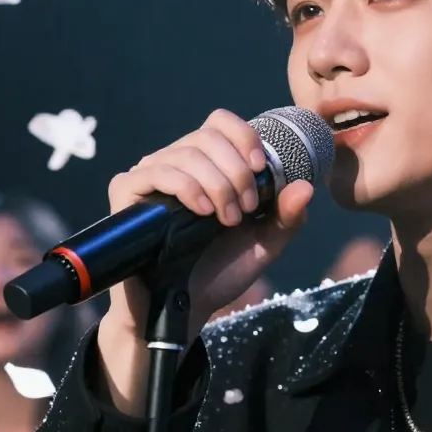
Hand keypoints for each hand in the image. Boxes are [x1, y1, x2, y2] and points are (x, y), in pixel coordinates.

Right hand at [103, 108, 313, 335]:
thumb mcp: (264, 244)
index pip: (220, 122)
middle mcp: (175, 163)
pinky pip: (157, 171)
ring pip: (187, 154)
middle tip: (245, 211)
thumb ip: (287, 216)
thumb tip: (306, 186)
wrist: (185, 309)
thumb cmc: (219, 272)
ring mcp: (148, 175)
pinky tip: (202, 212)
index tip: (260, 168)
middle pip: (208, 137)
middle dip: (237, 173)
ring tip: (227, 220)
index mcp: (206, 165)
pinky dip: (187, 187)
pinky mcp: (125, 192)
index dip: (244, 136)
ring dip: (218, 185)